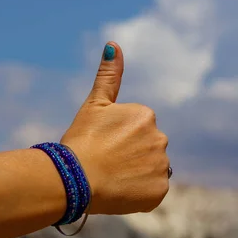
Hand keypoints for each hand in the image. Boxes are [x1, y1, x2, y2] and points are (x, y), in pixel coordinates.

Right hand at [60, 42, 169, 214]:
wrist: (75, 178)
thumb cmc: (81, 140)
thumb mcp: (94, 104)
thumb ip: (108, 76)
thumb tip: (114, 44)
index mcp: (145, 115)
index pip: (136, 131)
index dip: (117, 141)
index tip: (103, 146)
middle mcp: (160, 138)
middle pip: (146, 150)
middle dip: (130, 157)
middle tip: (106, 164)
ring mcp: (161, 166)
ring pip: (150, 170)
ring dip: (136, 175)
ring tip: (112, 178)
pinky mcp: (159, 190)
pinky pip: (152, 191)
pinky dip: (139, 193)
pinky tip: (121, 191)